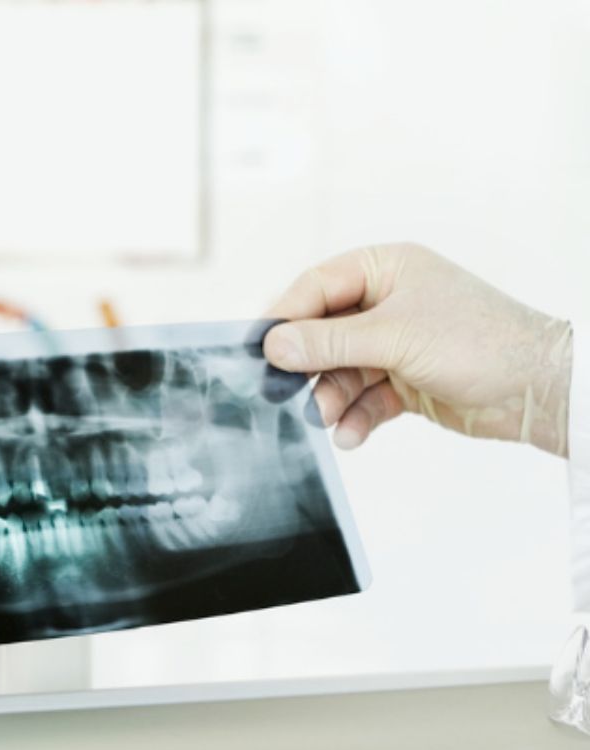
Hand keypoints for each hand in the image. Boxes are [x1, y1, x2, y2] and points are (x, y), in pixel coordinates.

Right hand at [262, 243, 572, 455]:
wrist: (534, 390)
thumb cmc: (480, 342)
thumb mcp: (394, 337)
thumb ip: (329, 341)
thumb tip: (274, 345)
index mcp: (386, 270)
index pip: (317, 286)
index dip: (286, 317)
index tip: (259, 349)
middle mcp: (388, 303)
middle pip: (323, 333)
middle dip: (308, 367)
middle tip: (282, 392)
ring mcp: (395, 344)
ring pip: (339, 371)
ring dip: (330, 398)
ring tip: (328, 418)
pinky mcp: (403, 381)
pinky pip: (362, 398)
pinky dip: (354, 417)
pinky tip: (351, 434)